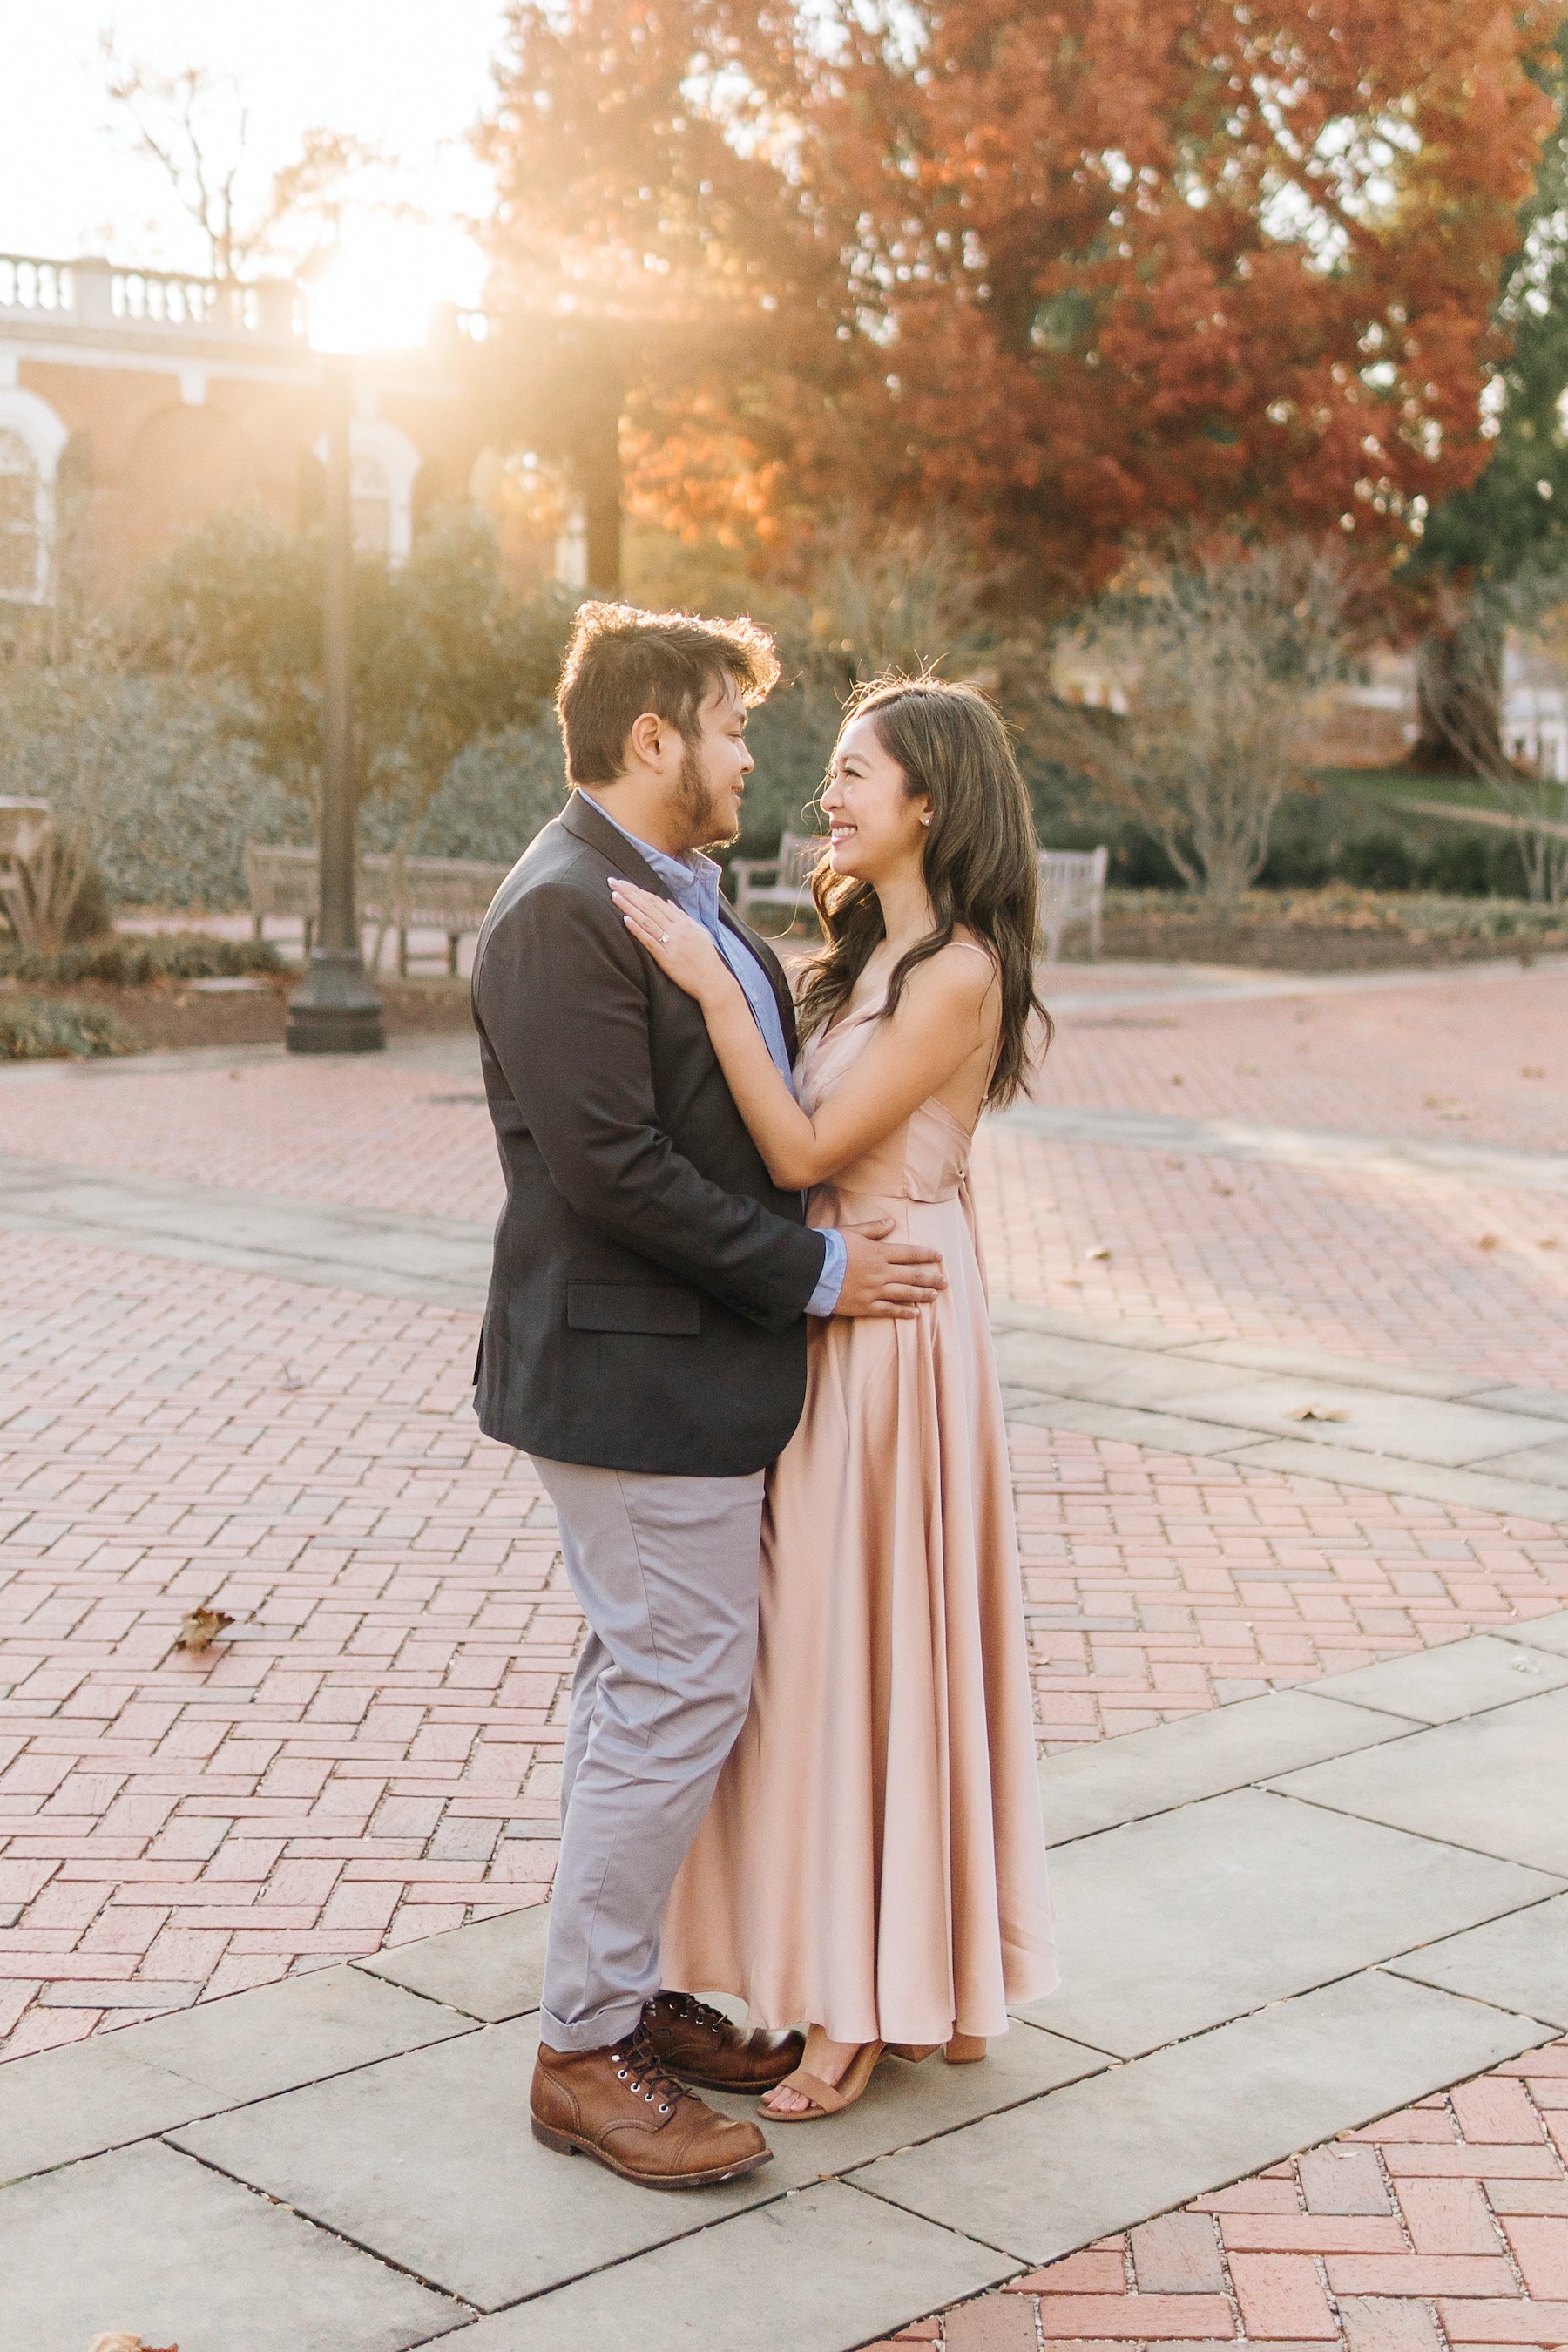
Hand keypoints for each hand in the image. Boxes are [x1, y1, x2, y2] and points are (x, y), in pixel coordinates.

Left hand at [609, 878, 731, 1006]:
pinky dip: (637, 929)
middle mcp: (677, 929)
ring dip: (629, 907)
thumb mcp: (699, 931)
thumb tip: (668, 902)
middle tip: (613, 882)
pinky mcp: (666, 959)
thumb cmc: (706, 958)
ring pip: (647, 920)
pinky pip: (649, 941)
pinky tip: (625, 919)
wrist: (713, 981)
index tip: (623, 883)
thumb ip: (682, 916)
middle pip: (649, 906)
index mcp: (683, 922)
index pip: (656, 901)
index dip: (638, 890)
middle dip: (629, 893)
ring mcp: (671, 943)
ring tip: (614, 896)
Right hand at [835, 1217, 945, 1318]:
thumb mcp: (852, 1232)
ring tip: (934, 1296)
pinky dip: (903, 1312)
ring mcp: (874, 1291)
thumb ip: (874, 1229)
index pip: (909, 1253)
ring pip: (905, 1293)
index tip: (939, 1256)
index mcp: (879, 1253)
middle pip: (912, 1275)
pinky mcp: (865, 1306)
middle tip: (945, 1282)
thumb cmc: (829, 1248)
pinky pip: (888, 1310)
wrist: (810, 1270)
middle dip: (931, 1278)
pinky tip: (915, 1314)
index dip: (926, 1254)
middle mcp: (881, 1272)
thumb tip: (892, 1222)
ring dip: (921, 1295)